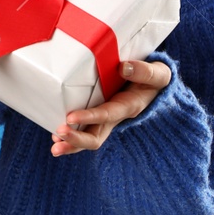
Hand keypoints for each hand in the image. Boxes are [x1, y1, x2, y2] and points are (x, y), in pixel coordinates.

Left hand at [51, 58, 173, 155]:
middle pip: (96, 137)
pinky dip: (71, 135)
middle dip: (77, 140)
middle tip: (58, 136)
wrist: (156, 87)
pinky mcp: (99, 116)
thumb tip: (123, 67)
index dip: (89, 117)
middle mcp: (115, 117)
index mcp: (129, 107)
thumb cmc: (155, 79)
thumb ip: (144, 71)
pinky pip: (85, 130)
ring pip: (89, 138)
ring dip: (71, 144)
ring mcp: (106, 119)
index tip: (70, 117)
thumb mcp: (158, 74)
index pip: (107, 115)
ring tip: (55, 147)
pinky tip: (56, 136)